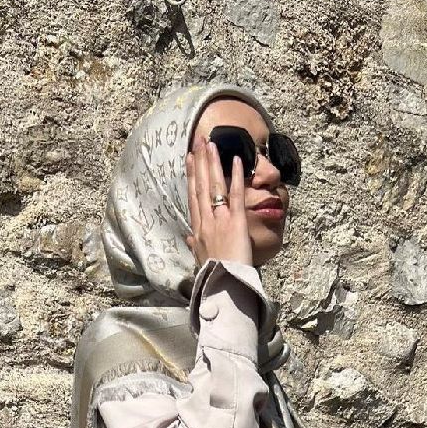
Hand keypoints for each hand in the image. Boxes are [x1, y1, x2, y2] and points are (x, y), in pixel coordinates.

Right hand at [185, 138, 252, 268]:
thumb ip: (195, 246)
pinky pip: (235, 196)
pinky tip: (237, 160)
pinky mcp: (236, 223)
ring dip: (213, 163)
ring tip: (211, 143)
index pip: (193, 198)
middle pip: (201, 186)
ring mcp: (220, 220)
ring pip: (214, 186)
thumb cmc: (213, 277)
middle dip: (200, 162)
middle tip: (199, 140)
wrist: (223, 287)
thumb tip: (189, 238)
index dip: (192, 177)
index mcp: (198, 230)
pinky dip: (236, 178)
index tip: (190, 160)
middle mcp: (206, 222)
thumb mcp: (200, 260)